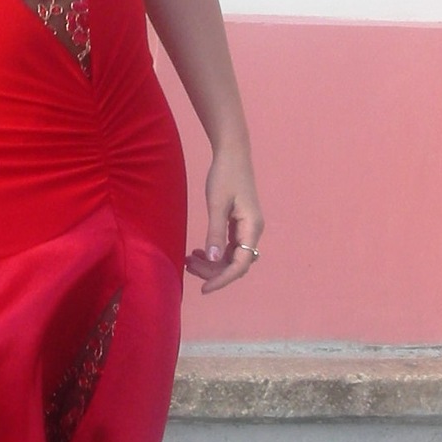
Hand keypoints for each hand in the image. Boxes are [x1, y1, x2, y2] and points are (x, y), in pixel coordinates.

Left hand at [184, 147, 263, 294]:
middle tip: (188, 266)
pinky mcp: (239, 223)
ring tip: (189, 259)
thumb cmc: (225, 175)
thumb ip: (215, 232)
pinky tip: (199, 252)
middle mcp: (253, 231)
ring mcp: (247, 228)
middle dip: (213, 271)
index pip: (240, 264)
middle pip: (236, 263)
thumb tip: (214, 259)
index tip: (204, 288)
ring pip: (231, 257)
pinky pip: (229, 247)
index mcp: (252, 227)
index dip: (223, 279)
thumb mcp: (217, 204)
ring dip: (212, 263)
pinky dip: (215, 252)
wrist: (232, 153)